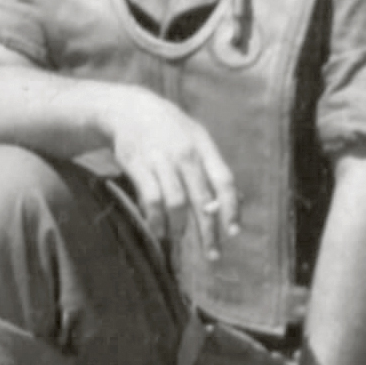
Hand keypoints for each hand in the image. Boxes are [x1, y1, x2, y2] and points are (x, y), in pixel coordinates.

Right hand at [105, 90, 238, 255]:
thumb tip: (237, 201)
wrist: (128, 108)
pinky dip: (156, 219)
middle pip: (202, 198)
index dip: (232, 208)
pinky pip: (151, 199)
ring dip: (179, 228)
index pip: (225, 181)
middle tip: (212, 255)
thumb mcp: (196, 139)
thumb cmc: (169, 129)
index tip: (234, 233)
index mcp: (204, 147)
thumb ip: (214, 169)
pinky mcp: (137, 164)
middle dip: (208, 231)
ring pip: (176, 202)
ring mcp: (161, 158)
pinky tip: (158, 231)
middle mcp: (185, 153)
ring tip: (178, 241)